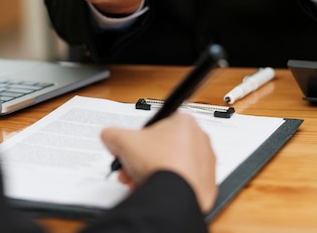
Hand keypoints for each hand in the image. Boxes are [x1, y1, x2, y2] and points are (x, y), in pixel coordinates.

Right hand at [100, 112, 216, 212]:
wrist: (174, 194)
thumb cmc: (158, 163)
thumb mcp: (122, 140)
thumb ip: (112, 134)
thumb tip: (109, 137)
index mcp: (184, 122)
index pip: (157, 126)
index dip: (138, 140)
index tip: (130, 150)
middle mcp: (199, 140)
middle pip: (163, 148)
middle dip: (143, 160)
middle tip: (130, 169)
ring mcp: (206, 163)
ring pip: (173, 166)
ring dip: (153, 174)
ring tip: (138, 183)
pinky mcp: (206, 185)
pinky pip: (184, 183)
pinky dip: (169, 187)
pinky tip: (155, 191)